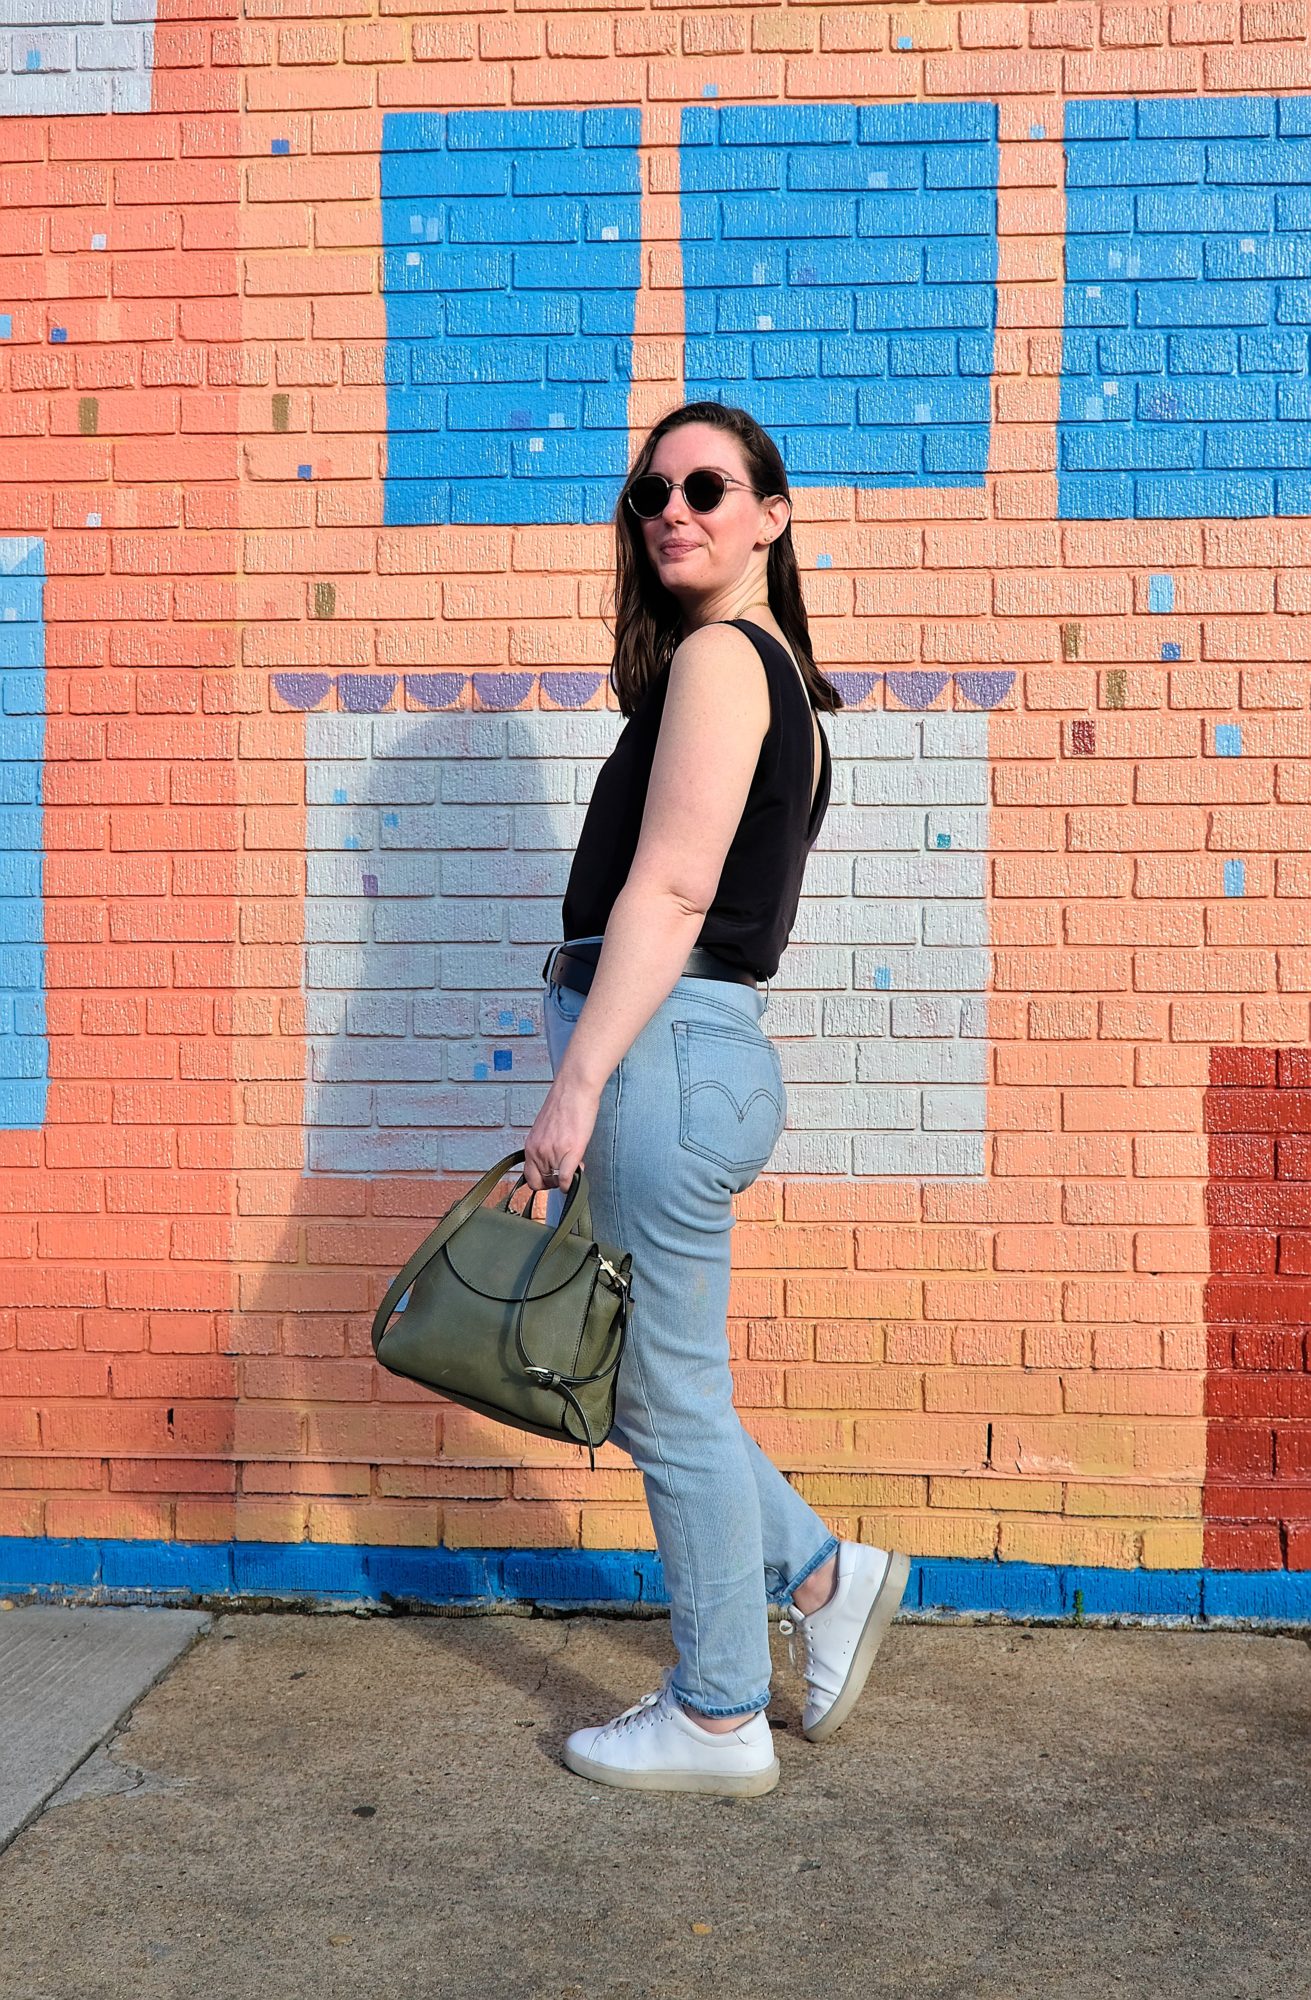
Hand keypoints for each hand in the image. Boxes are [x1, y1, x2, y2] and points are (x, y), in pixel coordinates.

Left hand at [523, 1073, 601, 1194]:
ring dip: (566, 1178)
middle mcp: (537, 1151)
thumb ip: (546, 1146)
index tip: (552, 1178)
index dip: (541, 1181)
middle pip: (539, 1183)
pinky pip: (568, 1179)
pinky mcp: (571, 1151)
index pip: (529, 1176)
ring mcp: (553, 1152)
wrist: (575, 1088)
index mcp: (531, 1145)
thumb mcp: (546, 1129)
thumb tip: (554, 1162)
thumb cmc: (564, 1103)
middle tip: (563, 1177)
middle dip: (553, 1184)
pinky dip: (572, 1184)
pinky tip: (577, 1177)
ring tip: (575, 1163)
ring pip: (556, 1181)